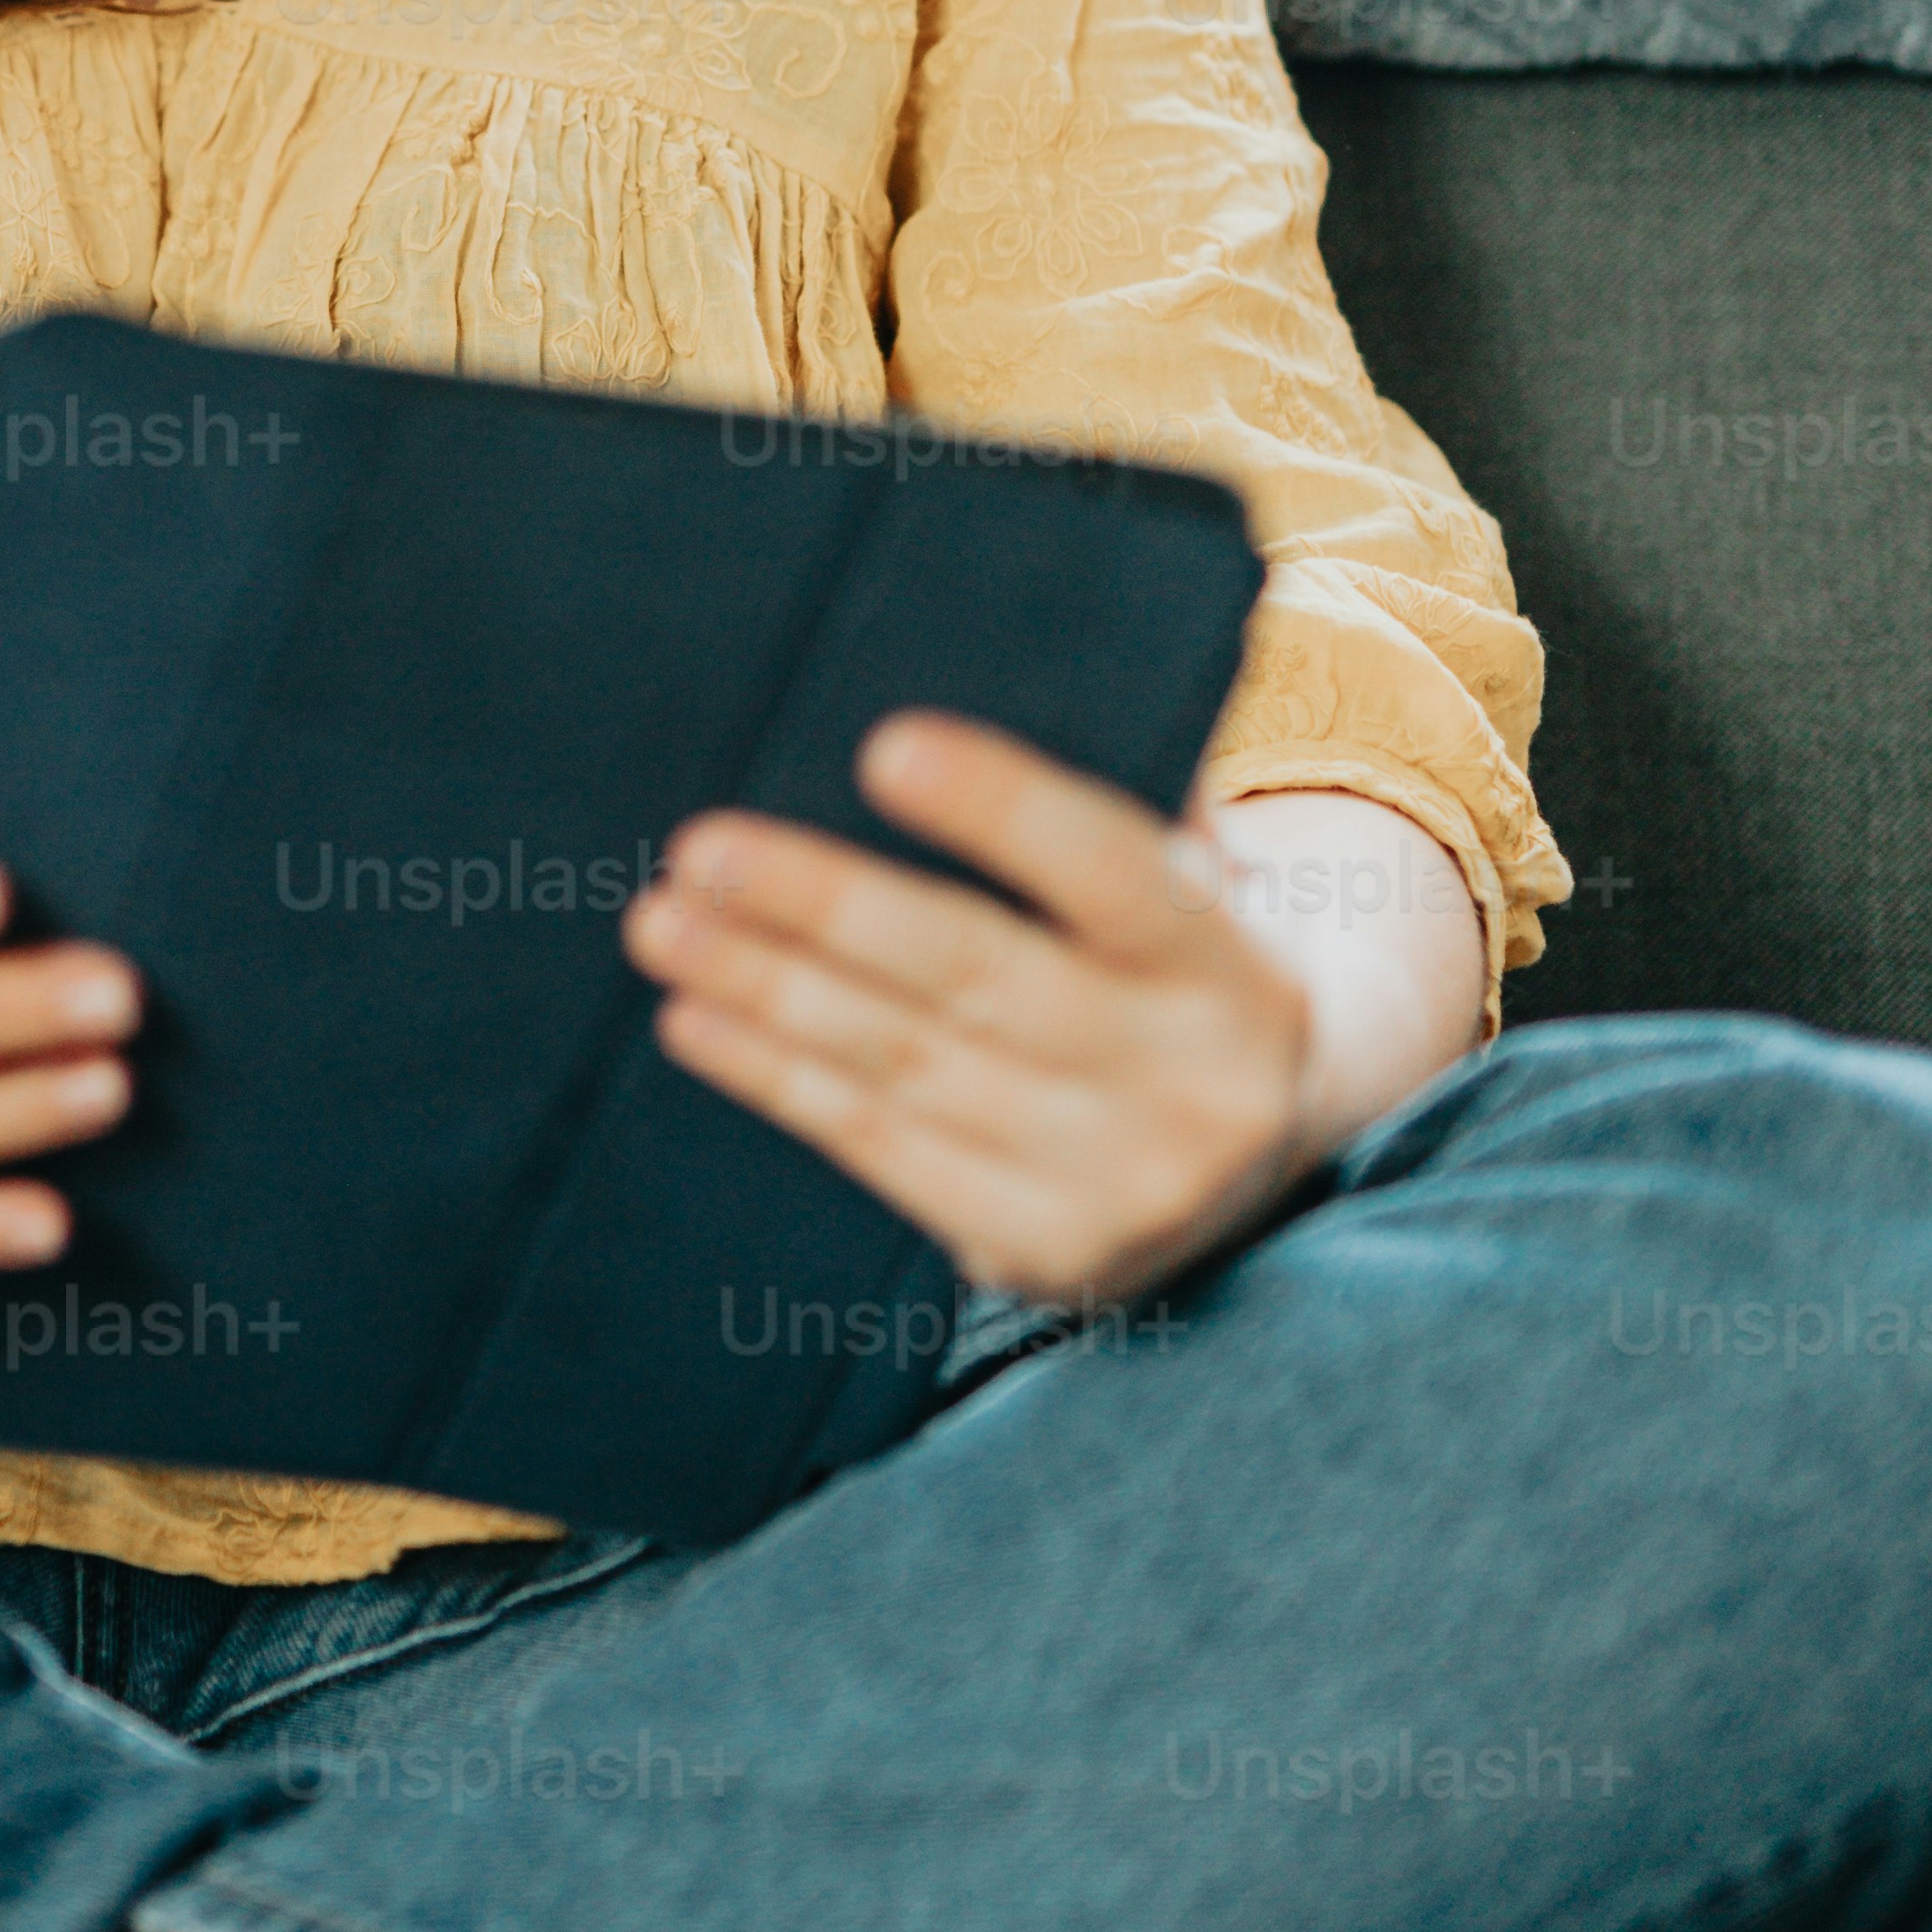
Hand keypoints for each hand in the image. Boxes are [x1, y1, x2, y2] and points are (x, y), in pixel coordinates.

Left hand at [620, 711, 1329, 1310]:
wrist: (1266, 1140)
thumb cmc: (1177, 955)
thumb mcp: (1191, 875)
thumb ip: (1112, 794)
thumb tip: (958, 678)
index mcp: (1230, 964)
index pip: (1115, 873)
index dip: (1003, 810)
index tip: (886, 747)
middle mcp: (1187, 1084)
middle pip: (977, 975)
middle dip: (825, 906)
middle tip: (700, 848)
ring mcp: (1116, 1183)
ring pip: (904, 1067)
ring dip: (766, 991)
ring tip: (665, 926)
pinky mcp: (1042, 1252)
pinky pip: (881, 1150)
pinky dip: (778, 1079)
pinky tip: (698, 1021)